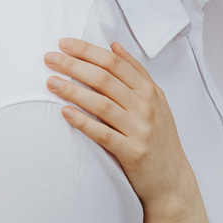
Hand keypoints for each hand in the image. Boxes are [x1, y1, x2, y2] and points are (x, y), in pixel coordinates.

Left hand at [44, 39, 193, 211]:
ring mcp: (140, 129)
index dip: (87, 51)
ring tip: (51, 82)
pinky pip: (103, 134)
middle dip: (74, 65)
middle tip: (50, 58)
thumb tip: (114, 45)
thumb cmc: (160, 137)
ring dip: (73, 91)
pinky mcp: (132, 152)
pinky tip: (65, 113)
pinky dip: (83, 122)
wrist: (172, 179)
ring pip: (101, 103)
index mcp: (149, 90)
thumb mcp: (156, 100)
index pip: (114, 63)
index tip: (64, 44)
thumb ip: (136, 72)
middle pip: (105, 79)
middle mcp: (146, 106)